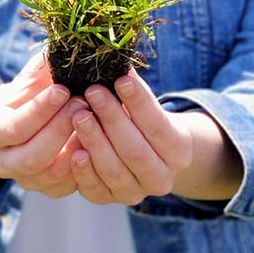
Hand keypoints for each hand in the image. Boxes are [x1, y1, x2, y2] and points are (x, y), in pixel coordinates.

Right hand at [0, 52, 87, 197]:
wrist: (32, 120)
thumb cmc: (33, 94)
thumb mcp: (32, 78)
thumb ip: (42, 66)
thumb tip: (64, 42)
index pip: (14, 127)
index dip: (40, 110)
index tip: (64, 89)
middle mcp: (1, 162)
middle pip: (31, 157)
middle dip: (60, 130)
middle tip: (84, 104)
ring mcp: (25, 180)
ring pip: (50, 175)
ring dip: (76, 148)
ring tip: (93, 121)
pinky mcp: (48, 189)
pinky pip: (67, 186)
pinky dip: (84, 166)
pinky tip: (97, 141)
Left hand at [70, 69, 192, 204]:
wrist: (144, 154)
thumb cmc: (141, 120)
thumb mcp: (145, 104)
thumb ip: (133, 88)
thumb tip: (116, 53)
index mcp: (179, 150)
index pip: (159, 125)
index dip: (139, 103)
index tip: (121, 79)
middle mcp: (162, 177)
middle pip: (135, 150)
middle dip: (112, 119)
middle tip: (93, 92)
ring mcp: (136, 192)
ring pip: (115, 170)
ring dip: (95, 141)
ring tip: (79, 114)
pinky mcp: (111, 199)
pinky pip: (96, 190)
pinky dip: (84, 172)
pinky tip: (74, 151)